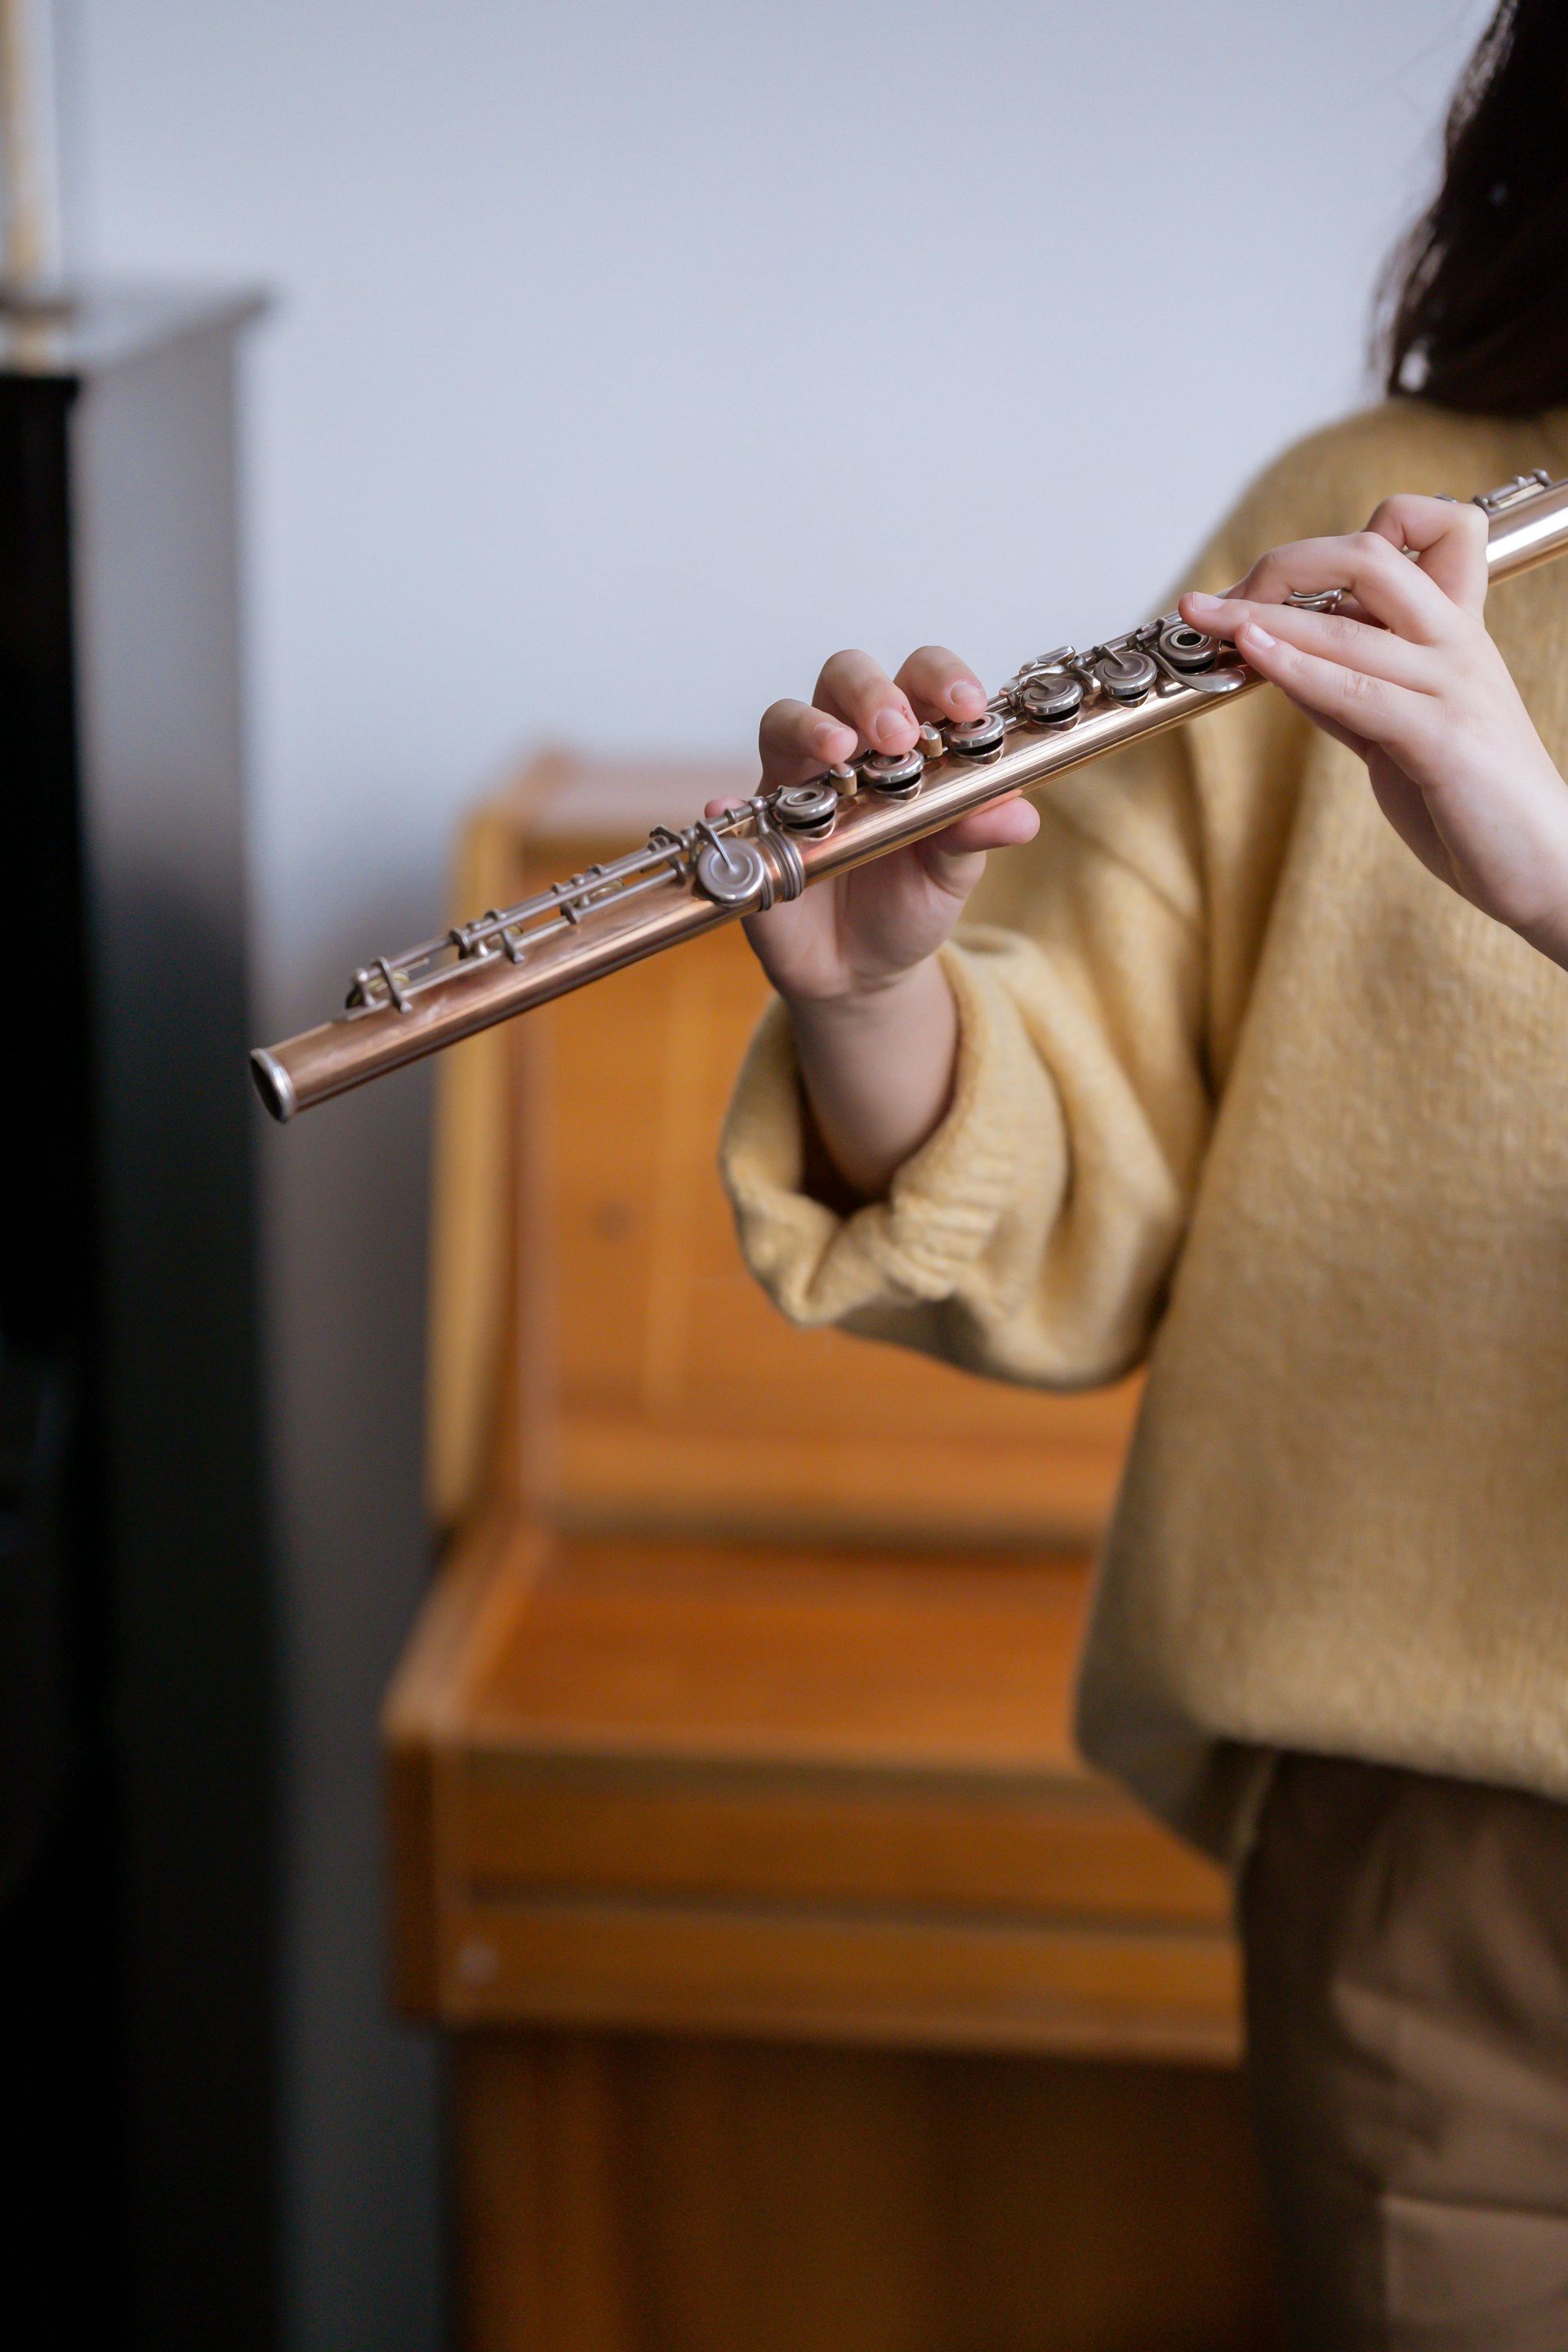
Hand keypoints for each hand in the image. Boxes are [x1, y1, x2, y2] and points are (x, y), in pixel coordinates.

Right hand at [709, 644, 1037, 1004]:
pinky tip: (733, 809)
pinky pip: (731, 807)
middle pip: (847, 677)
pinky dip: (729, 803)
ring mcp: (795, 781)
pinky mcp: (755, 828)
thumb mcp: (954, 873)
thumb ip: (978, 834)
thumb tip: (1020, 814)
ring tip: (837, 752)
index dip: (942, 679)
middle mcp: (847, 747)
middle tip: (896, 734)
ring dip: (809, 725)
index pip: (920, 679)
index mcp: (908, 743)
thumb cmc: (910, 902)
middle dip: (872, 693)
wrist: (863, 971)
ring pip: (785, 719)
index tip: (965, 706)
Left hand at [1179, 495, 1567, 966]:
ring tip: (1206, 619)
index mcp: (1455, 630)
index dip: (1342, 540)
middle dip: (1283, 566)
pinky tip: (1253, 656)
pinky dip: (1297, 668)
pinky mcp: (1444, 737)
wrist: (1547, 865)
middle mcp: (1457, 643)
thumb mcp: (1401, 732)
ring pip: (1349, 625)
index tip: (1272, 582)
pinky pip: (1359, 689)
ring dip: (1262, 617)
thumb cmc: (1473, 801)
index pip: (1423, 531)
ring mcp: (1453, 685)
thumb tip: (1283, 660)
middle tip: (1217, 602)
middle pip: (1369, 556)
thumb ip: (1350, 692)